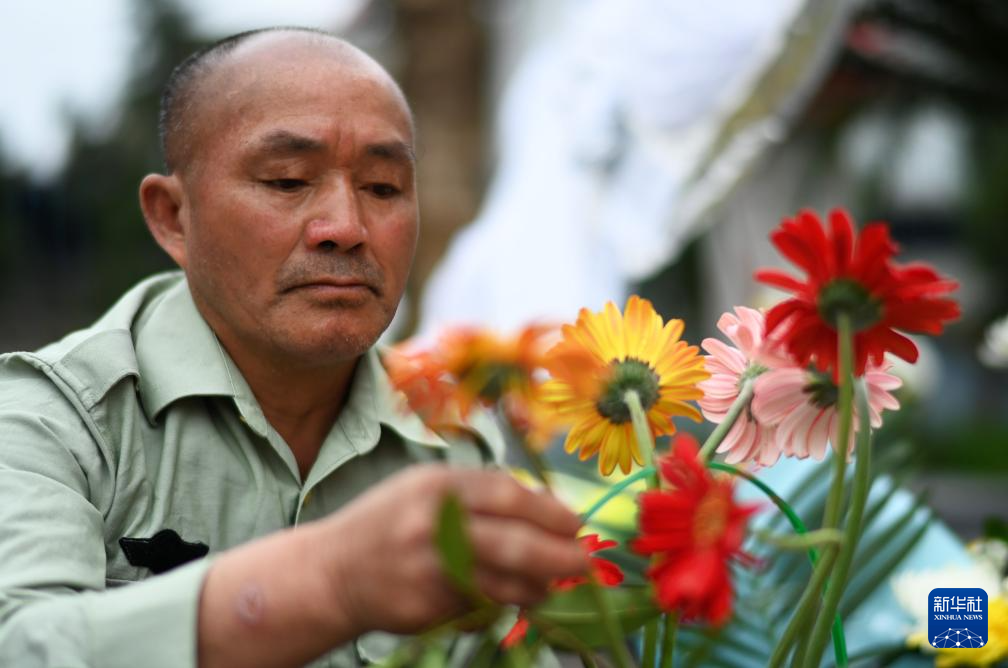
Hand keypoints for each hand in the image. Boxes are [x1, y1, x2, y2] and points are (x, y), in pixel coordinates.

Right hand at [323, 464, 588, 634]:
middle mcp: (432, 526)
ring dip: (537, 588)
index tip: (575, 524)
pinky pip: (480, 609)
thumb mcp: (427, 488)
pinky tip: (505, 598)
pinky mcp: (426, 610)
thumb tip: (547, 508)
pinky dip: (501, 605)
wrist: (331, 571)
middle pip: (513, 545)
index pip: (508, 495)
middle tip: (583, 562)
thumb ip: (480, 493)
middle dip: (558, 556)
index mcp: (437, 487)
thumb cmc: (390, 521)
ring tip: (549, 584)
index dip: (549, 512)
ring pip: (504, 585)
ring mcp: (428, 572)